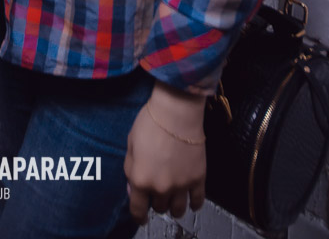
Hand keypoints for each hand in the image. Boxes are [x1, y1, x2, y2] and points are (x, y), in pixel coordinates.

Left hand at [125, 80, 205, 225]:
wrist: (176, 111)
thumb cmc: (151, 122)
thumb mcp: (130, 144)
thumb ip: (130, 169)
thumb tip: (132, 188)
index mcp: (140, 179)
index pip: (137, 209)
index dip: (138, 216)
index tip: (141, 217)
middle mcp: (160, 187)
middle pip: (158, 207)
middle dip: (155, 201)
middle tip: (156, 190)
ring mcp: (180, 185)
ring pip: (177, 210)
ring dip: (173, 206)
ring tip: (172, 198)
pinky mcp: (198, 179)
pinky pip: (198, 201)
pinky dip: (194, 203)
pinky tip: (191, 200)